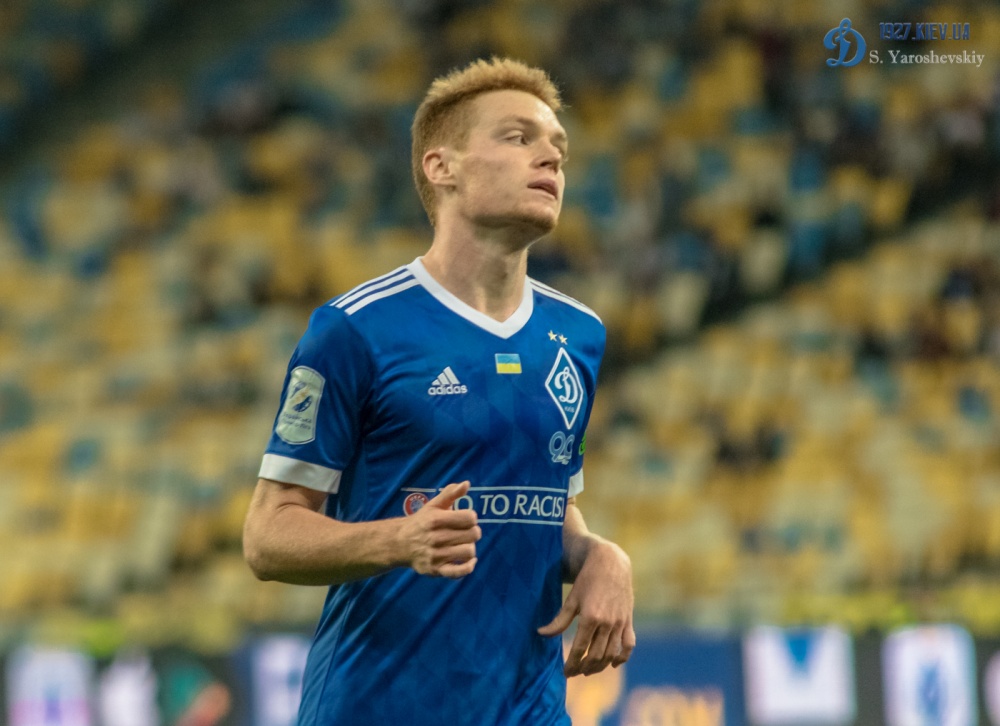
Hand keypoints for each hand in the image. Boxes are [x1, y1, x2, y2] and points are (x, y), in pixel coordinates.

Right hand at [398, 481, 480, 577]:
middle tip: (464, 532)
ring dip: (470, 548)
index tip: (464, 519)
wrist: (399, 543)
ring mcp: (435, 555)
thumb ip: (450, 493)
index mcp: (436, 519)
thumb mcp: (433, 505)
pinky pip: (459, 572)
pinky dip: (469, 567)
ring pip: (469, 552)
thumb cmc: (421, 522)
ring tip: (462, 544)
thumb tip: (466, 484)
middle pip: (473, 535)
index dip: (471, 517)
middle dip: (472, 532)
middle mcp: (435, 537)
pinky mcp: (435, 570)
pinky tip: (469, 560)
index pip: (470, 517)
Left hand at [537, 541, 634, 676]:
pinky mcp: (628, 621)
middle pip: (596, 655)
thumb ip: (558, 620)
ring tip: (589, 670)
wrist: (611, 564)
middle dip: (584, 667)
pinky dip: (622, 657)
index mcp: (590, 617)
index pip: (580, 649)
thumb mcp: (572, 599)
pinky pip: (629, 644)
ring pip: (611, 653)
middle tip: (576, 672)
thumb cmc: (587, 580)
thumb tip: (540, 634)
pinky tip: (613, 664)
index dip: (572, 664)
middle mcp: (607, 623)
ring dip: (600, 666)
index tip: (565, 673)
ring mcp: (620, 623)